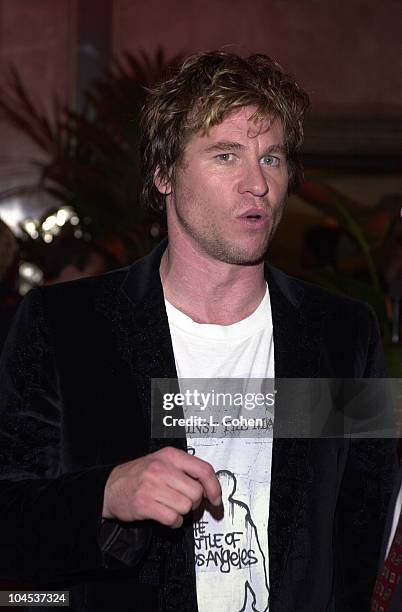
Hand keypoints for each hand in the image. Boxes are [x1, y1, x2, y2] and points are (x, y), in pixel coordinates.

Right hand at [102, 447, 221, 527]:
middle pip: (196, 493)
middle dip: (194, 503)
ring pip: (186, 507)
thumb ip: (185, 470)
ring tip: (170, 507)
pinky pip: (173, 519)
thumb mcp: (163, 462)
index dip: (214, 487)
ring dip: (182, 512)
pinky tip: (165, 516)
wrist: (111, 487)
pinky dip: (173, 522)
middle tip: (183, 502)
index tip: (216, 499)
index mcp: (170, 455)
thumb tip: (210, 488)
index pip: (203, 469)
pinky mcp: (144, 504)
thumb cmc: (141, 475)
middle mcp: (162, 468)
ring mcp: (152, 486)